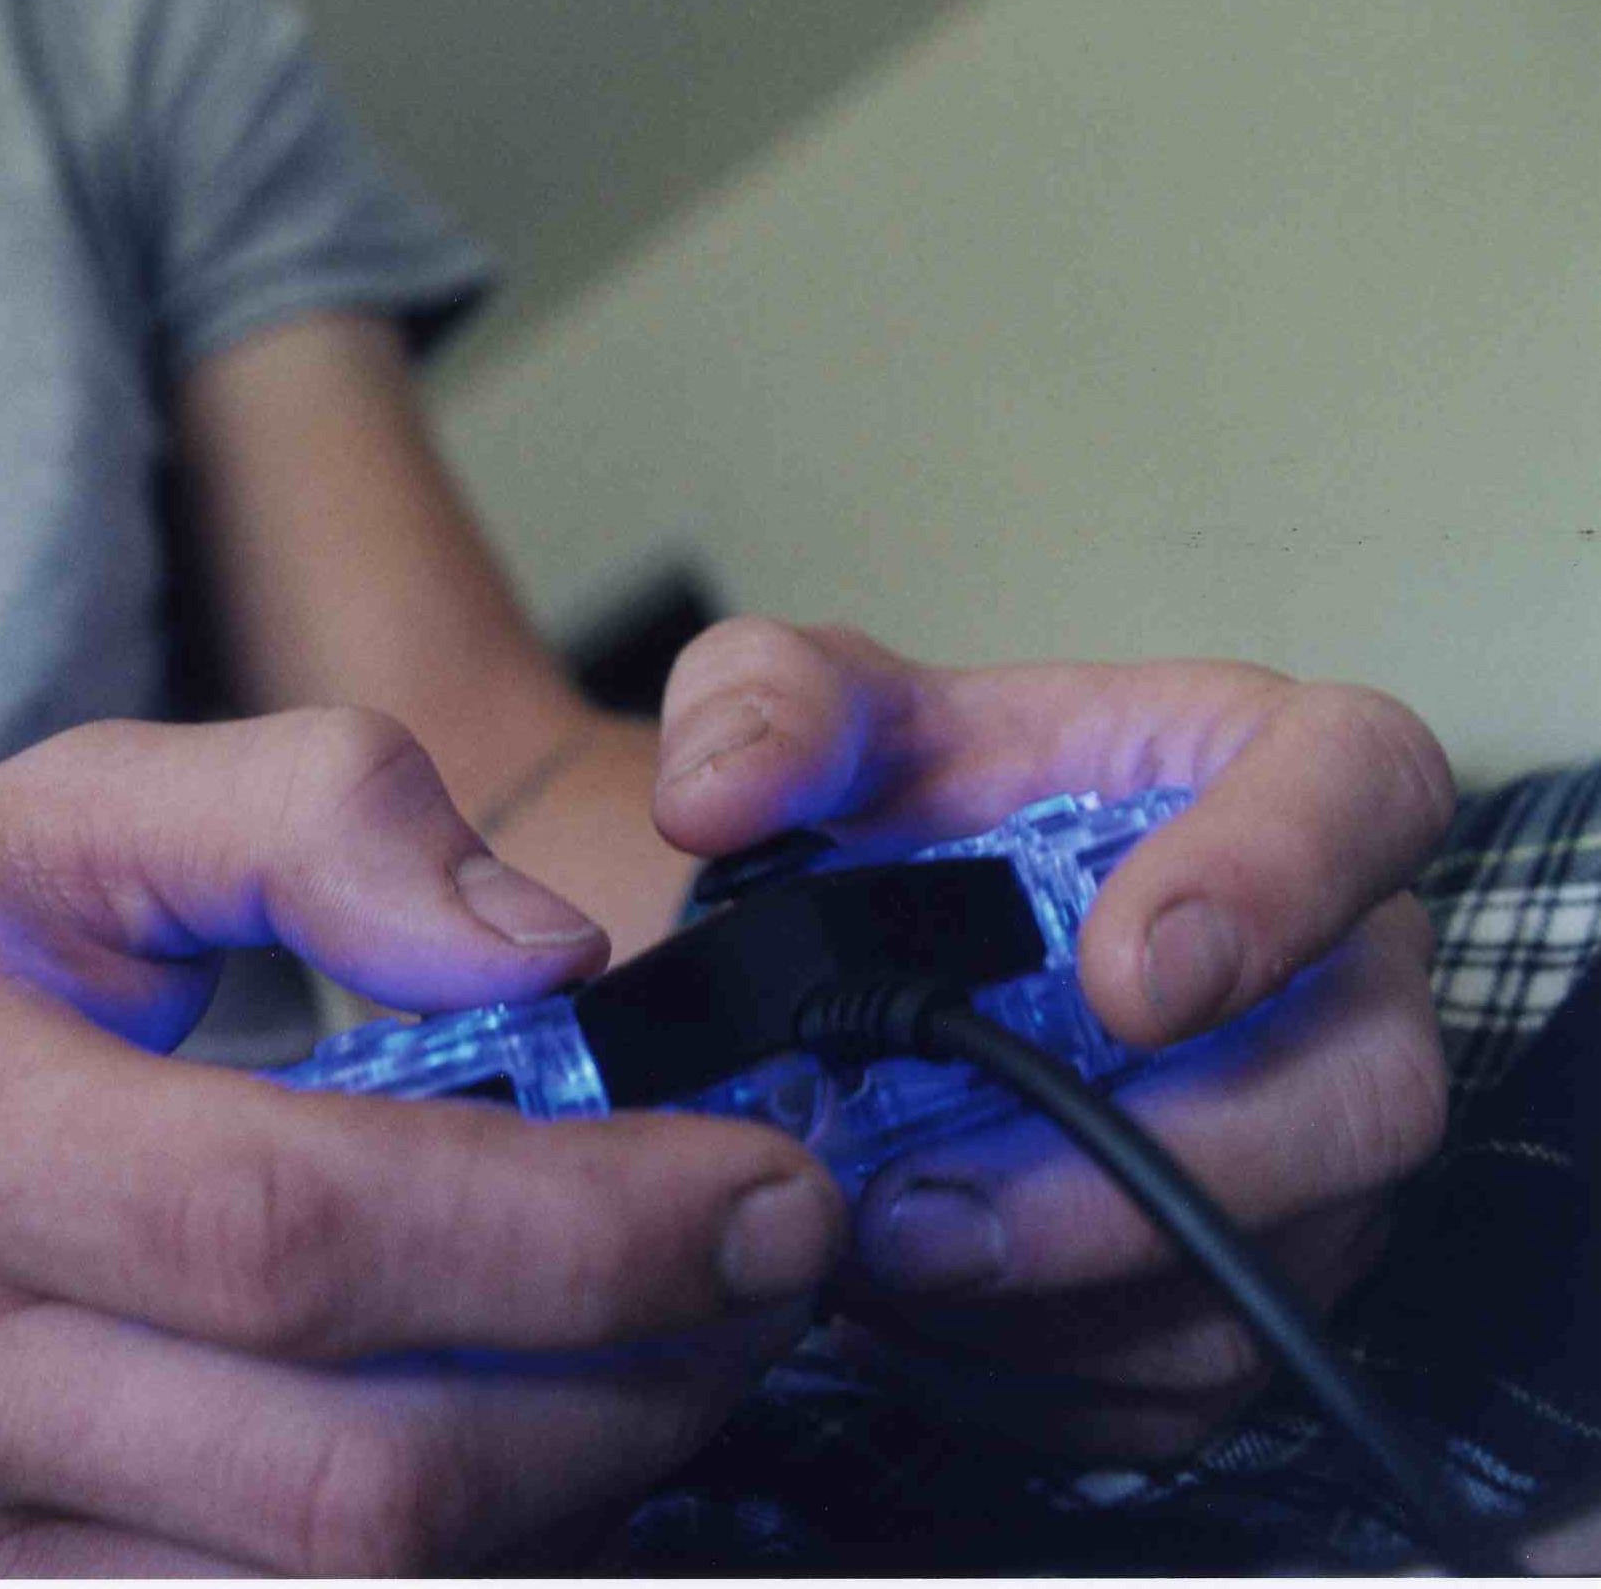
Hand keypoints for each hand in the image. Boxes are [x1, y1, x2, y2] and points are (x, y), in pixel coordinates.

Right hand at [0, 711, 841, 1571]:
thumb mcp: (78, 807)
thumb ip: (315, 816)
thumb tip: (546, 958)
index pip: (294, 1231)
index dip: (568, 1231)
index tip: (764, 1190)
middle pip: (347, 1481)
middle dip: (626, 1395)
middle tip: (766, 1280)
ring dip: (566, 1505)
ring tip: (669, 1360)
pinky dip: (443, 1571)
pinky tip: (522, 1462)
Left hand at [651, 619, 1454, 1457]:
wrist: (858, 948)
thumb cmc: (884, 808)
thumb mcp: (800, 715)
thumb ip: (760, 704)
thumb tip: (718, 796)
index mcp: (1256, 772)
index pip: (1364, 789)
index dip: (1280, 885)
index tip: (1130, 978)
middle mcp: (1331, 969)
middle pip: (1357, 1096)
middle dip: (1131, 1180)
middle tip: (917, 1212)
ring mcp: (1311, 1142)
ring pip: (1267, 1270)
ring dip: (1051, 1302)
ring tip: (861, 1270)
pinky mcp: (1246, 1282)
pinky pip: (1187, 1380)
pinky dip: (1032, 1377)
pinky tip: (899, 1322)